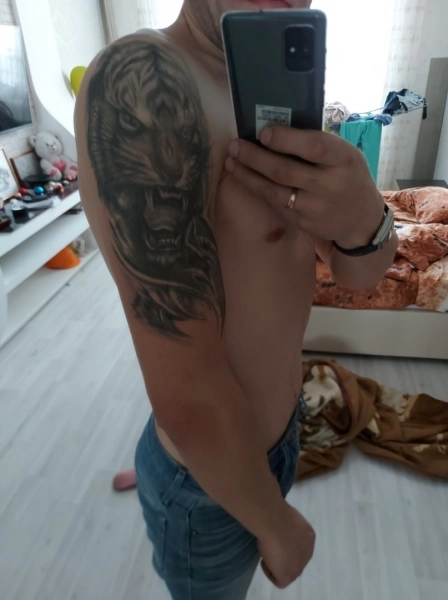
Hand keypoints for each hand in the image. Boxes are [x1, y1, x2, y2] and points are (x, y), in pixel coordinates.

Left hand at [225, 127, 384, 248]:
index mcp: (344, 159)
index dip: (286, 140)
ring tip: (231, 162)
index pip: (313, 147)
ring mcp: (316, 208)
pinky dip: (259, 191)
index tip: (263, 133)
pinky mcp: (304, 224)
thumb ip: (317, 144)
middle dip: (255, 157)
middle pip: (285, 171)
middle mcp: (330, 185)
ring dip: (249, 177)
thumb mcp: (344, 155)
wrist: (362, 220)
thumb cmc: (348, 176)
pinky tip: (245, 179)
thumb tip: (275, 127)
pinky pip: (277, 205)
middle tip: (234, 145)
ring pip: (275, 192)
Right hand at [258, 505, 315, 588]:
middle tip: (270, 546)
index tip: (275, 537)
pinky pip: (279, 580)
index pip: (299, 545)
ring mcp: (299, 566)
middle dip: (284, 555)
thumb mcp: (286, 514)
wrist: (276, 522)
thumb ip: (287, 523)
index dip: (287, 543)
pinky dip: (269, 572)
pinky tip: (264, 561)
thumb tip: (278, 521)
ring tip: (266, 552)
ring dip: (277, 563)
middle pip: (295, 559)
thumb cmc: (279, 514)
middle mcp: (308, 552)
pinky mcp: (288, 576)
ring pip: (288, 570)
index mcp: (309, 536)